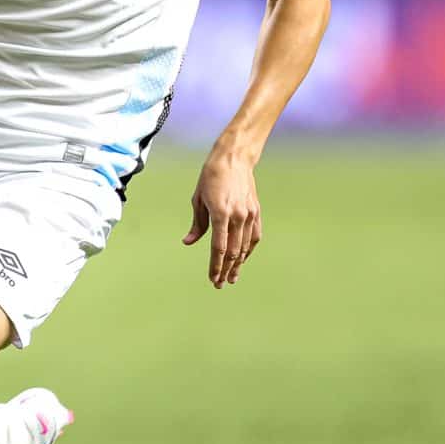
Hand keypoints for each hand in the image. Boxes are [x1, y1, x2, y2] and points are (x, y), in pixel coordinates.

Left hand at [183, 144, 261, 287]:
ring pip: (245, 247)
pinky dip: (248, 250)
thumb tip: (189, 243)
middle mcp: (238, 216)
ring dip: (238, 264)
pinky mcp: (256, 211)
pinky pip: (254, 237)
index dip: (215, 266)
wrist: (234, 159)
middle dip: (226, 270)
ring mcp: (249, 214)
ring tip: (232, 277)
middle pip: (232, 251)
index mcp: (221, 213)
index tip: (212, 279)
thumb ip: (197, 224)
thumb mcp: (198, 199)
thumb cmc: (211, 177)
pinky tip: (242, 258)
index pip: (218, 248)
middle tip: (220, 284)